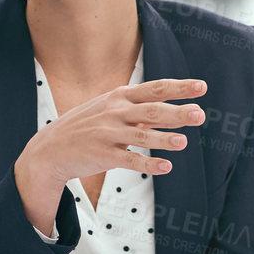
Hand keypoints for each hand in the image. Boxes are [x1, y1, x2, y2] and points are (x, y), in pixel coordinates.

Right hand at [14, 77, 206, 235]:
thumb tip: (179, 111)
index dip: (179, 88)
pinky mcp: (103, 155)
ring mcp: (108, 133)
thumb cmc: (88, 127)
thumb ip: (144, 111)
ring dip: (164, 139)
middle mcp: (115, 112)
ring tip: (184, 143)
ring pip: (141, 135)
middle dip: (176, 112)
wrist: (52, 148)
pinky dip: (148, 163)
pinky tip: (165, 167)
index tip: (202, 87)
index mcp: (119, 97)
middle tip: (200, 115)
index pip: (154, 89)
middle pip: (151, 110)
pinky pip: (129, 159)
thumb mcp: (111, 110)